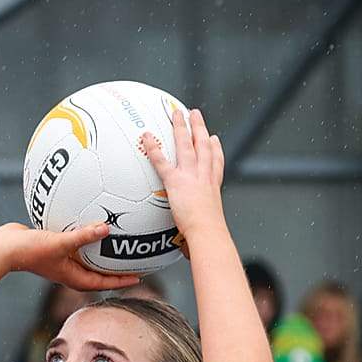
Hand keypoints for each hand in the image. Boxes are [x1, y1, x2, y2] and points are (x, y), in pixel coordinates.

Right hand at [0, 225, 141, 291]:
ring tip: (116, 243)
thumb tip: (107, 228)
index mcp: (72, 277)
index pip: (103, 283)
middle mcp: (68, 271)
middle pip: (97, 274)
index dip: (121, 281)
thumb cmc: (30, 251)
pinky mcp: (54, 248)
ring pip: (87, 260)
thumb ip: (83, 236)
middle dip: (115, 271)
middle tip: (133, 263)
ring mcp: (61, 260)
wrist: (4, 248)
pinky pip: (75, 244)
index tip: (139, 278)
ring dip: (101, 255)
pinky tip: (90, 221)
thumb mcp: (60, 243)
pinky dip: (85, 238)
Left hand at [142, 106, 225, 249]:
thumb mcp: (205, 228)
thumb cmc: (207, 236)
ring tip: (176, 113)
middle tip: (196, 115)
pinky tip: (146, 138)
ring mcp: (192, 177)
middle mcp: (205, 177)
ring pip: (186, 145)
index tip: (214, 139)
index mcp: (212, 187)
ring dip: (181, 127)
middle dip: (199, 129)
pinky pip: (162, 162)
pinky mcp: (176, 181)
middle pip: (204, 146)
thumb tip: (191, 249)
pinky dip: (154, 148)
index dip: (215, 150)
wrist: (207, 232)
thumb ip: (197, 230)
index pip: (216, 164)